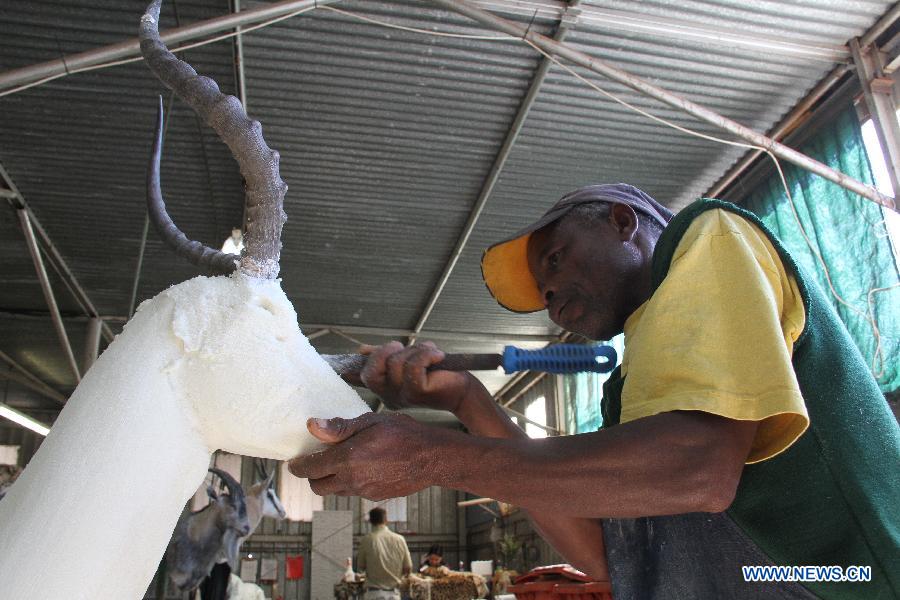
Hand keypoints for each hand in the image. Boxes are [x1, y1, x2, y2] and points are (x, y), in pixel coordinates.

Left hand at [288, 413, 439, 499]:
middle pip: (318, 487)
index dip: (298, 466)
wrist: (432, 458)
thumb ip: (339, 427)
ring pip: (335, 491)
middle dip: (312, 475)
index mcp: (346, 460)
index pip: (309, 469)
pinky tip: (361, 467)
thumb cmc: (402, 433)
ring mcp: (364, 491)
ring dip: (331, 480)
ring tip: (339, 462)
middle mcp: (352, 480)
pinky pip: (354, 492)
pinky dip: (349, 482)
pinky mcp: (376, 496)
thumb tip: (311, 426)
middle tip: (315, 461)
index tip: (294, 461)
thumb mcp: (370, 421)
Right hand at [347, 341, 476, 412]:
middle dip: (385, 351)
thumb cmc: (434, 373)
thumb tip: (361, 351)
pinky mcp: (418, 392)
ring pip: (396, 363)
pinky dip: (426, 354)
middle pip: (371, 371)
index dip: (348, 370)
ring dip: (414, 350)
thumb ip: (385, 357)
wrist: (460, 388)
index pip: (361, 379)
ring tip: (429, 353)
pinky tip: (438, 355)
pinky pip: (413, 366)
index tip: (341, 362)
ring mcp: (402, 397)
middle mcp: (389, 397)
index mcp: (384, 390)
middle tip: (401, 346)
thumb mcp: (407, 361)